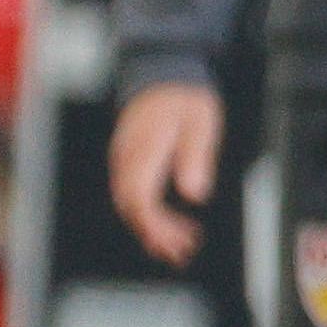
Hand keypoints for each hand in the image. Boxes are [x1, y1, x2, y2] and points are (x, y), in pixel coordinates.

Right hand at [110, 81, 222, 266]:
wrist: (162, 75)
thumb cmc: (184, 98)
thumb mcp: (201, 121)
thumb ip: (196, 156)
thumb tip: (195, 193)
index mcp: (145, 148)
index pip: (139, 195)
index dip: (156, 223)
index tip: (178, 238)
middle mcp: (127, 156)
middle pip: (131, 205)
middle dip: (155, 233)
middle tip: (182, 251)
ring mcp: (124, 159)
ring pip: (129, 203)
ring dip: (151, 228)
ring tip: (177, 248)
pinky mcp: (129, 161)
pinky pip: (132, 194)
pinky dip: (147, 215)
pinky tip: (165, 228)